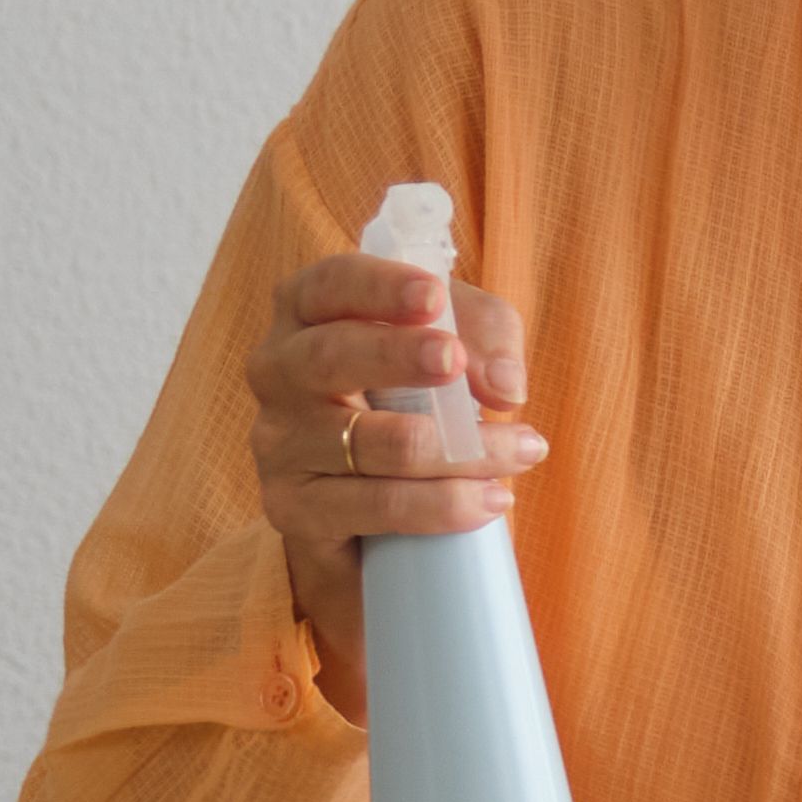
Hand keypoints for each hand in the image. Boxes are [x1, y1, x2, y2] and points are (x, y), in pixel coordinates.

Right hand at [248, 250, 544, 713]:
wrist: (368, 516)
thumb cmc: (410, 405)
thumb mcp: (457, 351)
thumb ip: (485, 341)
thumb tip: (504, 385)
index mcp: (308, 315)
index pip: (328, 285)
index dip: (378, 287)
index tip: (432, 295)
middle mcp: (278, 372)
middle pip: (330, 356)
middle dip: (398, 356)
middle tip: (457, 364)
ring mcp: (278, 444)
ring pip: (362, 441)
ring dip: (453, 448)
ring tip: (523, 451)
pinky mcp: (292, 509)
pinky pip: (366, 505)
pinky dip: (435, 506)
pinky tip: (487, 501)